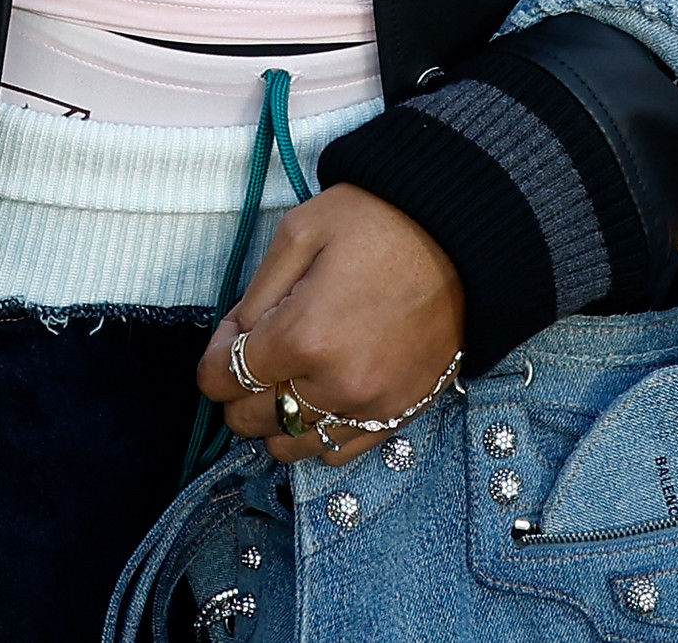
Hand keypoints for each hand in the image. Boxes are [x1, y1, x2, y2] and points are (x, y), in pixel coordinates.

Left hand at [196, 187, 464, 469]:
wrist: (463, 238)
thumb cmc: (378, 224)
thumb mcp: (299, 234)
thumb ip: (254, 295)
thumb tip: (232, 340)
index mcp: (303, 336)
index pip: (221, 381)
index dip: (214, 357)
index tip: (230, 335)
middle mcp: (336, 385)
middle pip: (250, 420)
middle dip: (239, 388)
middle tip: (258, 351)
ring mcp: (371, 407)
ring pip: (289, 446)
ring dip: (275, 417)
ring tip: (290, 376)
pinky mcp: (399, 416)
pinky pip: (336, 452)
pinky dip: (317, 431)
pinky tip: (321, 395)